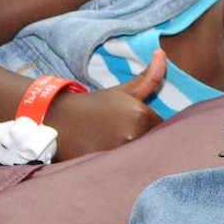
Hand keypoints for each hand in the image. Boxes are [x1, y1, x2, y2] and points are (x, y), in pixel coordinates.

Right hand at [44, 51, 164, 157]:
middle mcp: (132, 136)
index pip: (165, 130)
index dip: (157, 131)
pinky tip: (114, 162)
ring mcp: (117, 154)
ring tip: (120, 149)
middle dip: (147, 144)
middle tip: (130, 141)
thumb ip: (149, 76)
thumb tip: (162, 53)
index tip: (145, 130)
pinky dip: (121, 167)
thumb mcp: (123, 91)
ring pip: (139, 158)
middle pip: (153, 145)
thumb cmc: (95, 106)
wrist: (57, 119)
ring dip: (135, 157)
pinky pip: (123, 170)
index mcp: (140, 116)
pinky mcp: (103, 168)